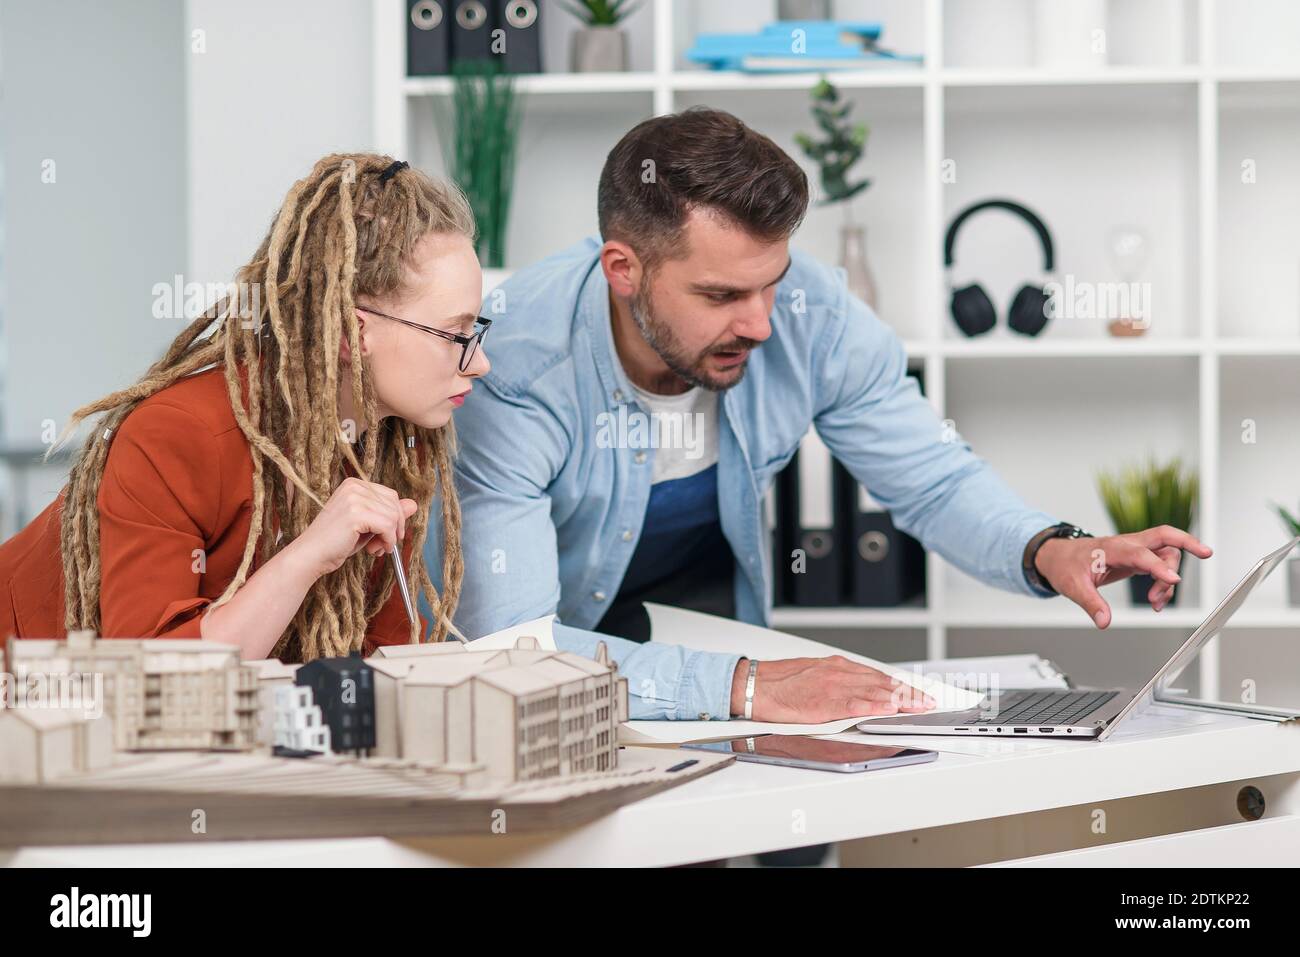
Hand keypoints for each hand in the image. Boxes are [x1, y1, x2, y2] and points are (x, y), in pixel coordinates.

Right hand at [284, 477, 417, 579]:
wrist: (311, 556)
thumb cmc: (336, 542)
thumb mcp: (367, 525)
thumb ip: (389, 513)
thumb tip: (413, 504)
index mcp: (354, 484)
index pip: (390, 496)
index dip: (395, 517)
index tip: (388, 535)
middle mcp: (354, 486)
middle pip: (394, 504)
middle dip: (394, 527)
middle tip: (382, 545)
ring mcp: (354, 498)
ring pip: (393, 516)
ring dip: (390, 537)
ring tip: (375, 549)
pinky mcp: (355, 513)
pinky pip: (388, 526)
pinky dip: (387, 541)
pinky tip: (376, 549)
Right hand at [729, 655, 935, 722]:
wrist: (754, 685)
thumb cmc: (778, 683)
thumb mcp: (812, 675)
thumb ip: (836, 682)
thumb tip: (855, 692)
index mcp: (835, 666)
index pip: (875, 675)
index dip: (899, 684)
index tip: (916, 691)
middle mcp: (838, 672)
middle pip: (881, 682)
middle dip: (908, 692)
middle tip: (927, 700)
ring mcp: (833, 686)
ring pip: (874, 690)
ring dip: (900, 699)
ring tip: (920, 705)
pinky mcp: (825, 702)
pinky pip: (857, 704)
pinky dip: (876, 705)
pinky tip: (891, 709)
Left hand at [1034, 524, 1212, 627]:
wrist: (1058, 557)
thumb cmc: (1066, 566)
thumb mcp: (1073, 587)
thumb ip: (1091, 604)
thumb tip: (1104, 622)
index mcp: (1112, 548)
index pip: (1141, 554)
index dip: (1159, 567)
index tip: (1175, 580)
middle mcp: (1127, 545)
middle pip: (1164, 536)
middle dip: (1187, 542)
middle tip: (1207, 553)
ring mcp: (1134, 550)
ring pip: (1165, 555)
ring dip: (1167, 579)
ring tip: (1156, 602)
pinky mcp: (1136, 558)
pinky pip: (1159, 565)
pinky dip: (1163, 582)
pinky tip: (1157, 600)